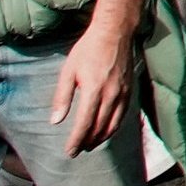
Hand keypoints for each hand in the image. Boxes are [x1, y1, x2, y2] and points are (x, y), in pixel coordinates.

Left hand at [47, 20, 138, 143]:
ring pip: (113, 125)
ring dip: (101, 139)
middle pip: (99, 128)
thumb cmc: (88, 49)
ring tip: (90, 145)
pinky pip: (122, 116)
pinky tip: (104, 130)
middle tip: (77, 151)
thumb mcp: (68, 70)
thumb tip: (55, 121)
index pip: (85, 124)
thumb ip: (62, 97)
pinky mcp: (129, 91)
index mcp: (94, 90)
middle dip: (87, 143)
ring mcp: (122, 94)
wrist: (115, 32)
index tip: (69, 152)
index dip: (76, 141)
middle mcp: (111, 95)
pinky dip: (113, 128)